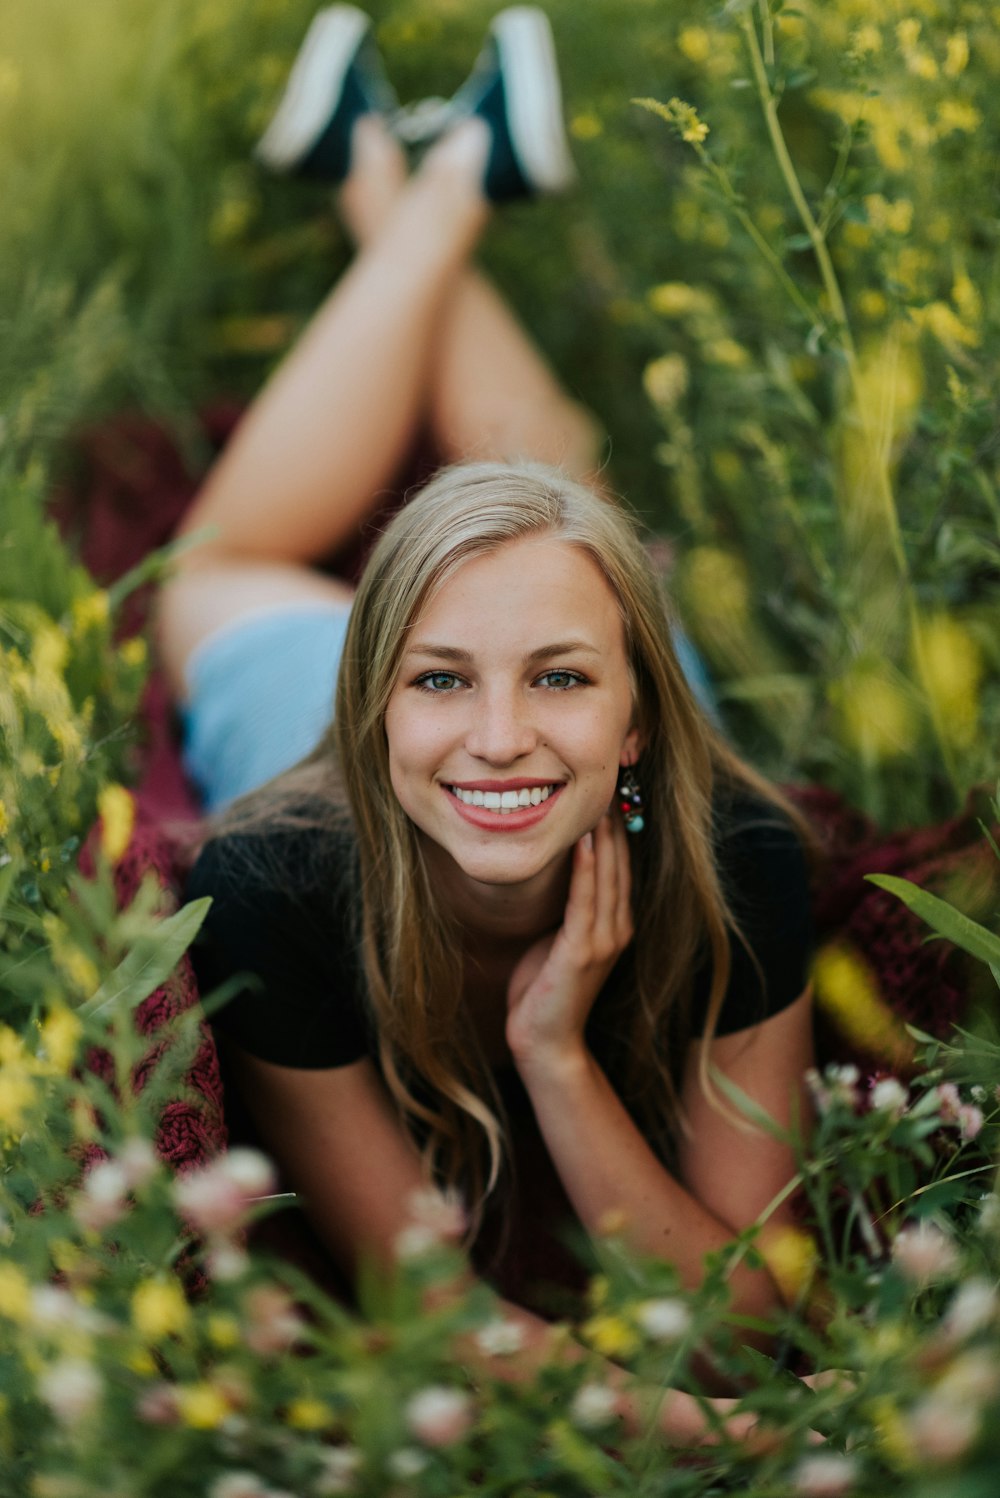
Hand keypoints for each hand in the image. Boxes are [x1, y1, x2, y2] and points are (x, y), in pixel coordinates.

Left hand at [506, 811, 633, 1068]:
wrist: (544, 1041)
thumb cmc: (543, 988)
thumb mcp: (558, 937)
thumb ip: (567, 906)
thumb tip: (555, 869)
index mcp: (616, 925)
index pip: (621, 866)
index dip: (617, 828)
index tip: (607, 791)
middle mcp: (618, 929)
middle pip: (621, 864)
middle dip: (615, 823)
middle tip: (611, 782)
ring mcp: (604, 941)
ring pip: (608, 877)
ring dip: (604, 837)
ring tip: (599, 799)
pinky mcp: (583, 952)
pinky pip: (586, 901)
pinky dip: (587, 869)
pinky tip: (584, 841)